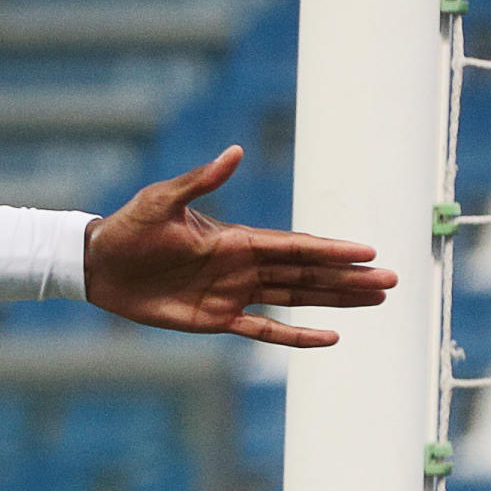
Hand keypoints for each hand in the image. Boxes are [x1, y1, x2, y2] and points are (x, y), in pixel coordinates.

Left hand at [84, 148, 397, 347]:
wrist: (98, 264)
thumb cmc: (128, 227)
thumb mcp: (161, 201)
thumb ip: (200, 181)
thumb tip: (235, 152)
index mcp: (236, 238)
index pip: (295, 246)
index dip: (332, 250)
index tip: (368, 252)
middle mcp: (243, 266)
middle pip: (307, 273)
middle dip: (349, 277)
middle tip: (391, 281)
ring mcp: (233, 294)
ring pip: (296, 298)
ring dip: (335, 300)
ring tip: (376, 300)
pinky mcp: (215, 319)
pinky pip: (263, 330)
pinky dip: (294, 336)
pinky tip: (329, 338)